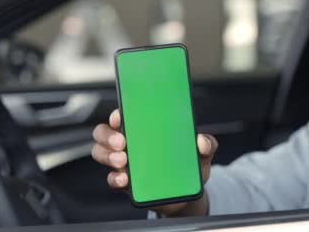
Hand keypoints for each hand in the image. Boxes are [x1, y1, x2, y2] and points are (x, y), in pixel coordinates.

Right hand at [91, 109, 217, 215]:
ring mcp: (124, 162)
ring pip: (101, 153)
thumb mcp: (203, 152)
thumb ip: (207, 144)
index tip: (120, 116)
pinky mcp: (125, 183)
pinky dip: (115, 178)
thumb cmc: (190, 165)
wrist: (188, 194)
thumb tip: (201, 140)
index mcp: (145, 128)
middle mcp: (130, 142)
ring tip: (123, 160)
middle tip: (122, 141)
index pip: (124, 115)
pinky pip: (111, 178)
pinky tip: (125, 179)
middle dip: (108, 135)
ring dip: (108, 156)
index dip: (117, 113)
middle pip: (104, 132)